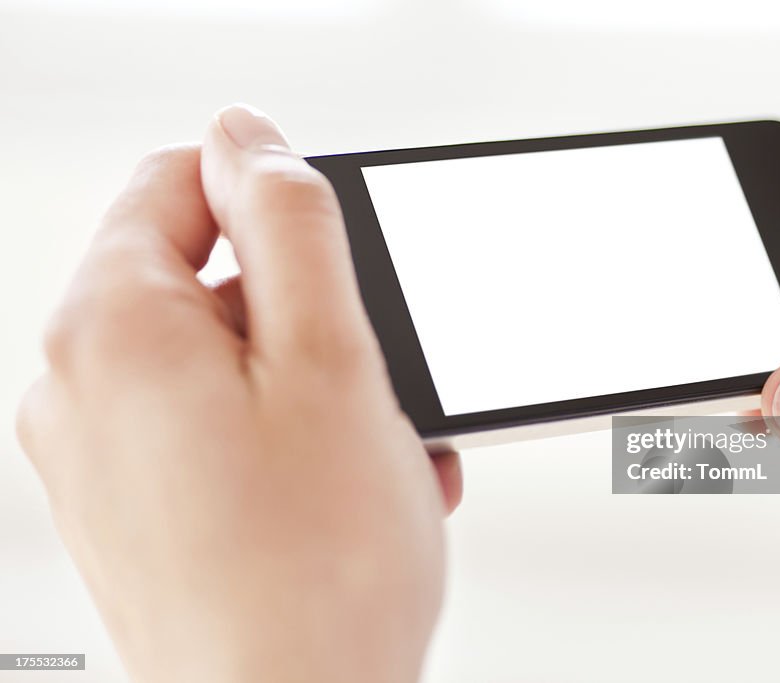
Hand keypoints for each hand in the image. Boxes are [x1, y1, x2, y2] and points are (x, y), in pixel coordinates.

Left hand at [16, 104, 461, 682]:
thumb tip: (251, 139)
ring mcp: (103, 456)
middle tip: (373, 384)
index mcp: (111, 328)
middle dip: (311, 317)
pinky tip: (344, 491)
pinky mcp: (138, 509)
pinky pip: (218, 430)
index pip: (182, 182)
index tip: (339, 258)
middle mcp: (80, 388)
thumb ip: (289, 220)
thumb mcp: (331, 355)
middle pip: (210, 281)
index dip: (277, 204)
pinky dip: (288, 441)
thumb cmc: (314, 573)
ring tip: (372, 456)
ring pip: (228, 363)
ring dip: (316, 387)